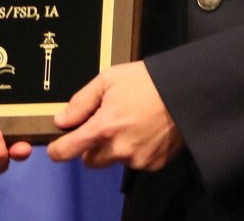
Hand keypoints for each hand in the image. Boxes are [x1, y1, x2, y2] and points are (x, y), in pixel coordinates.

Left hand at [46, 61, 182, 170]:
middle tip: (104, 125)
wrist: (186, 90)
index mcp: (104, 128)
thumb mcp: (108, 79)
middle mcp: (119, 149)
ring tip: (131, 123)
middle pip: (90, 160)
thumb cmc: (147, 81)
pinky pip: (135, 162)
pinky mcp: (153, 163)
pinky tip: (145, 131)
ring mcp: (137, 159)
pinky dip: (136, 150)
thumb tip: (62, 119)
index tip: (57, 147)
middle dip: (91, 146)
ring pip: (113, 160)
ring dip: (115, 148)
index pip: (68, 150)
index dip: (58, 150)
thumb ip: (81, 101)